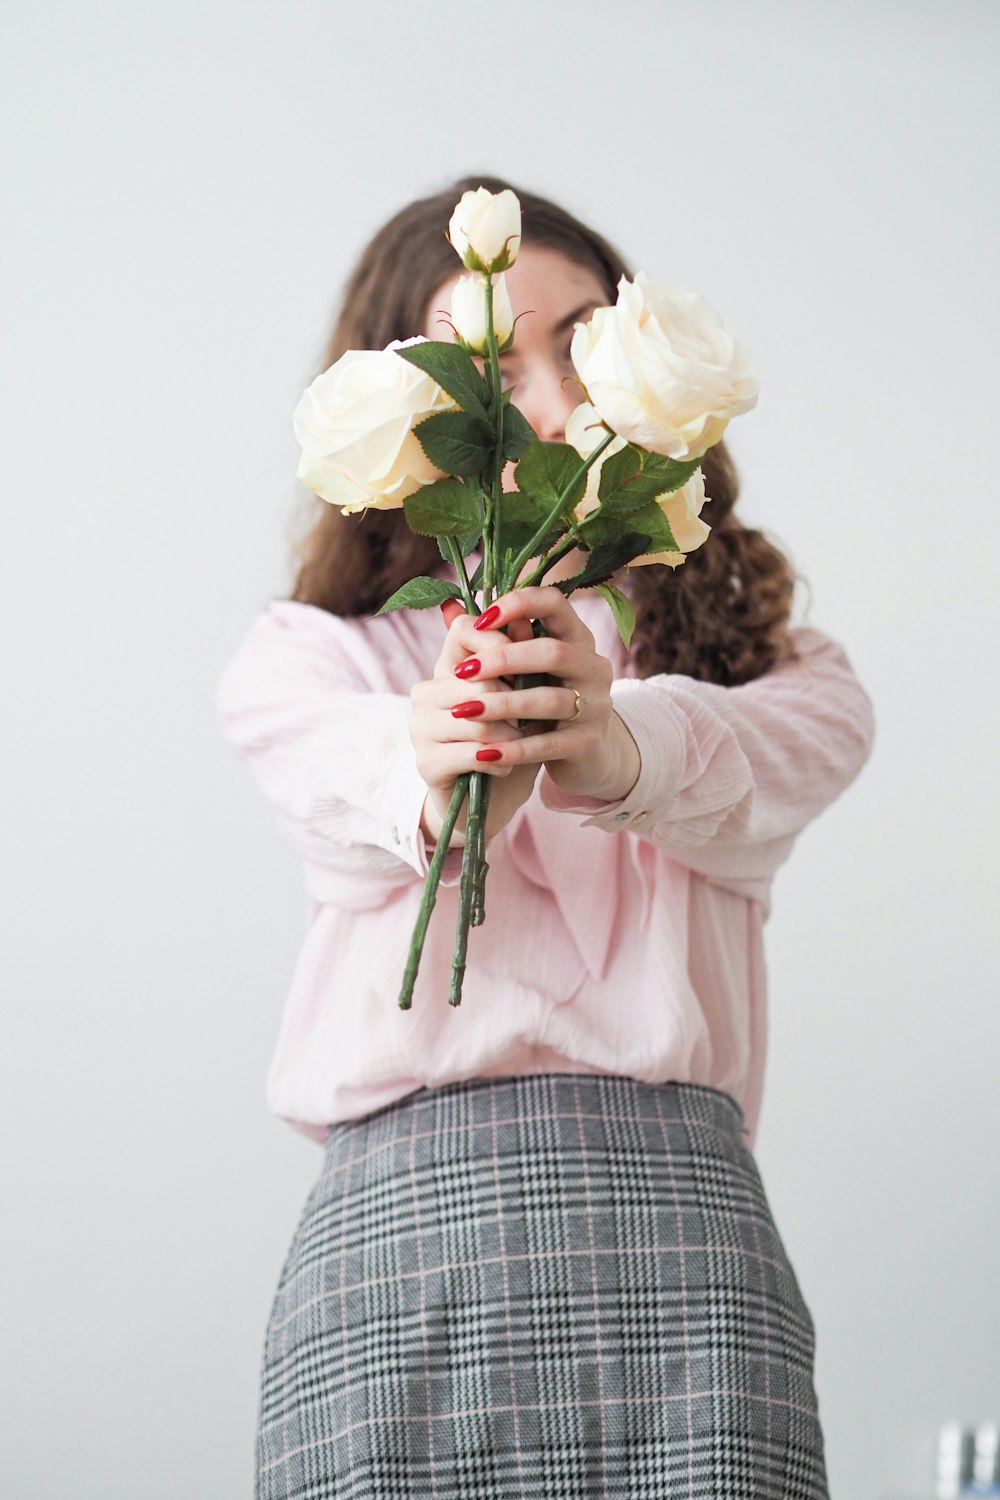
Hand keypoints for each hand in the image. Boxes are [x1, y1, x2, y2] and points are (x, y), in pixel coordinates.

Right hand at [409, 600, 540, 844]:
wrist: (490, 800)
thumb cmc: (509, 742)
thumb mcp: (522, 699)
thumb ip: (520, 662)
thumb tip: (527, 620)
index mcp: (446, 668)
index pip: (463, 629)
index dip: (500, 640)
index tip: (530, 662)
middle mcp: (425, 693)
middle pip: (478, 679)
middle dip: (515, 700)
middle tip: (533, 718)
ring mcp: (419, 728)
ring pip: (477, 719)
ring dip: (511, 735)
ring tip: (521, 745)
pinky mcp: (425, 763)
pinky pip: (472, 752)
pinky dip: (499, 761)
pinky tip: (506, 765)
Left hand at [430, 586, 640, 803]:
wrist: (586, 755)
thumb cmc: (545, 699)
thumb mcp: (526, 668)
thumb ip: (494, 639)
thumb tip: (448, 608)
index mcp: (578, 638)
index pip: (555, 602)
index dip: (518, 603)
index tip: (481, 620)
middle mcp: (594, 667)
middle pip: (553, 652)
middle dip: (503, 659)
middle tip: (462, 671)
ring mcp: (596, 706)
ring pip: (549, 700)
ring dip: (502, 705)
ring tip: (463, 711)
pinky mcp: (587, 743)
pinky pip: (547, 744)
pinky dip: (514, 748)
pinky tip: (484, 752)